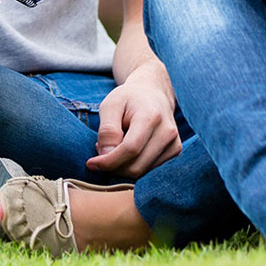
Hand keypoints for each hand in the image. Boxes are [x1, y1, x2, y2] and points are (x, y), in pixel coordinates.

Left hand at [86, 61, 180, 176]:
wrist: (152, 93)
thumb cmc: (128, 99)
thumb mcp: (110, 106)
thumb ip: (107, 131)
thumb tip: (106, 157)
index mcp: (151, 116)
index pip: (130, 149)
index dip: (108, 162)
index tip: (91, 164)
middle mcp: (167, 131)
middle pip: (136, 166)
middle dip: (113, 165)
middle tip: (101, 149)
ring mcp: (174, 143)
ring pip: (142, 172)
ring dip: (122, 166)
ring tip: (115, 145)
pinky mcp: (175, 151)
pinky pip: (148, 171)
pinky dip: (133, 165)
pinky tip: (127, 150)